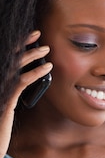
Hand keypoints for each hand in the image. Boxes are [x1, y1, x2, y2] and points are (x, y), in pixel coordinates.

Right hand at [0, 31, 51, 157]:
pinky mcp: (7, 99)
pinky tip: (47, 69)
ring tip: (47, 50)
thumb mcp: (9, 101)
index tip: (31, 35)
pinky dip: (36, 72)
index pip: (7, 56)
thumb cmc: (1, 123)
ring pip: (16, 65)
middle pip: (10, 56)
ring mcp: (1, 89)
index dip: (18, 44)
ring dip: (32, 55)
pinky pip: (22, 81)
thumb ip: (16, 87)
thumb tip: (30, 75)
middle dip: (24, 43)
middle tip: (39, 34)